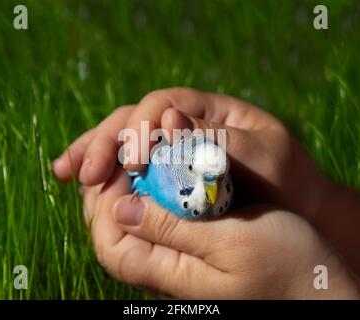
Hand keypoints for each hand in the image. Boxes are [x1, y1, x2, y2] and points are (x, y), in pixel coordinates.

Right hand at [53, 87, 325, 219]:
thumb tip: (168, 123)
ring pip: (122, 140)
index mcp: (207, 109)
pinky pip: (128, 168)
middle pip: (131, 119)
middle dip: (103, 143)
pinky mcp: (163, 173)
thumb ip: (218, 140)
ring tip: (64, 172)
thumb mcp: (263, 155)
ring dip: (91, 155)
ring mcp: (169, 147)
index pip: (160, 105)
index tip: (130, 163)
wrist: (296, 204)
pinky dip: (103, 175)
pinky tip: (82, 186)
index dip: (139, 129)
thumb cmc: (285, 178)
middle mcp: (182, 123)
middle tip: (81, 173)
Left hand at [81, 166, 359, 298]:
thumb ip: (173, 228)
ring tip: (144, 152)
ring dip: (130, 186)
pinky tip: (165, 170)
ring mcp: (173, 263)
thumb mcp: (231, 242)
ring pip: (130, 223)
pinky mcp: (188, 252)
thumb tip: (123, 207)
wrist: (315, 285)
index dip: (106, 194)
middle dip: (111, 186)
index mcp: (164, 274)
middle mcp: (161, 273)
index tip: (126, 156)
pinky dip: (152, 192)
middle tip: (129, 147)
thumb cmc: (284, 263)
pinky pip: (154, 221)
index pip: (107, 238)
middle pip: (112, 230)